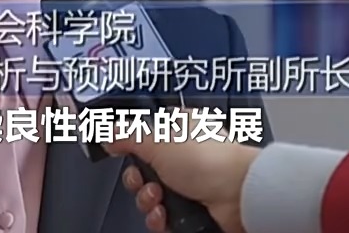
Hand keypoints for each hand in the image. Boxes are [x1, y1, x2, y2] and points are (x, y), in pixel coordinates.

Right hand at [105, 135, 259, 232]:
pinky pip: (165, 217)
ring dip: (148, 202)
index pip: (146, 135)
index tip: (122, 151)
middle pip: (145, 170)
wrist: (239, 195)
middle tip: (144, 181)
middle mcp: (186, 156)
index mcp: (180, 129)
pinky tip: (165, 216)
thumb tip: (109, 134)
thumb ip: (128, 136)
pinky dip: (160, 219)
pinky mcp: (194, 210)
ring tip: (159, 200)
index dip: (132, 146)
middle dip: (138, 181)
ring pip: (153, 197)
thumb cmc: (211, 160)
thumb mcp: (158, 140)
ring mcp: (191, 184)